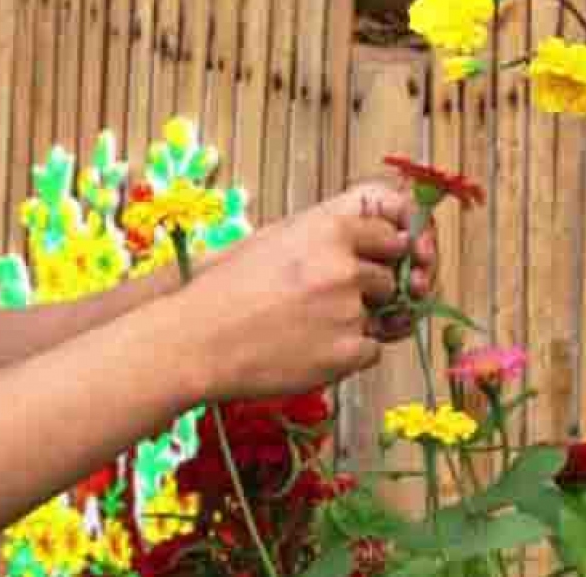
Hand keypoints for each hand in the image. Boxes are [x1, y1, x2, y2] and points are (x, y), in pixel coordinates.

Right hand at [171, 179, 435, 402]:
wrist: (195, 340)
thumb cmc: (223, 290)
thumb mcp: (272, 241)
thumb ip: (324, 237)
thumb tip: (364, 246)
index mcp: (329, 230)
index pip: (390, 234)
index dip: (384, 250)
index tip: (377, 261)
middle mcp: (345, 267)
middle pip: (388, 278)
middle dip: (367, 290)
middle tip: (324, 302)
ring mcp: (350, 311)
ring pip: (380, 317)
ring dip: (356, 323)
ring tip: (306, 327)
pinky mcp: (348, 352)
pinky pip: (370, 351)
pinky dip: (346, 354)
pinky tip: (306, 349)